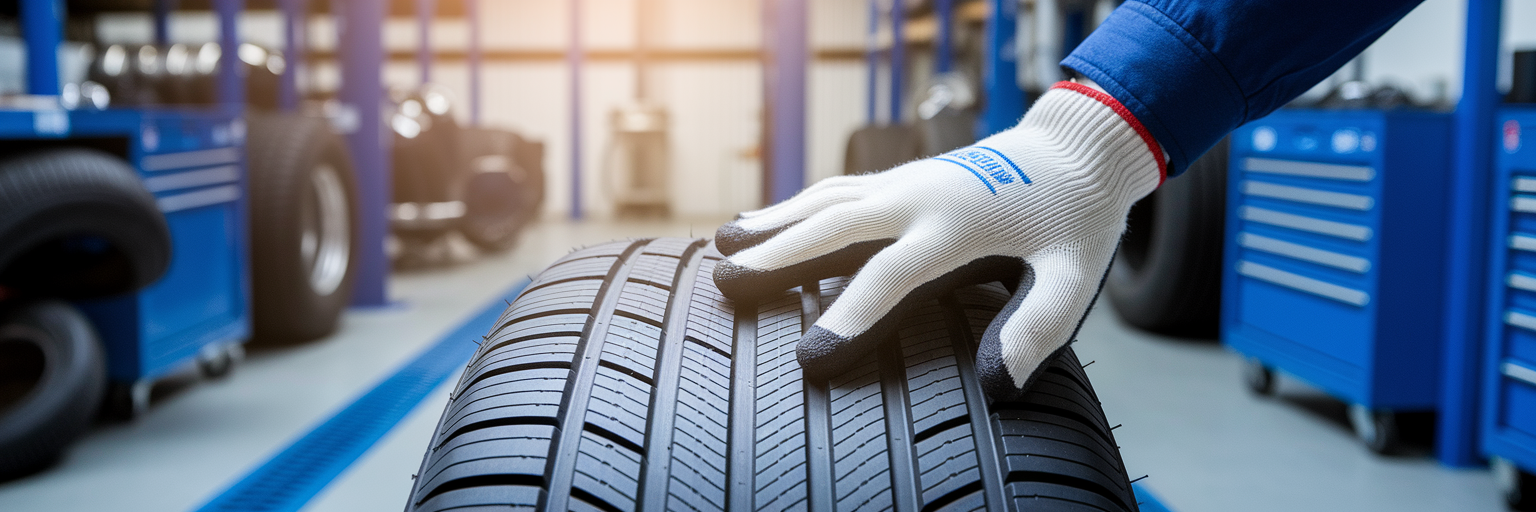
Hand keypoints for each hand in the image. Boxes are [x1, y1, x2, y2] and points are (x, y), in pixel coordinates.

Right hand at [713, 82, 1164, 399]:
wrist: (1074, 150)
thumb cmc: (1074, 220)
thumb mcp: (1071, 277)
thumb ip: (1038, 327)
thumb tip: (999, 385)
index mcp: (958, 225)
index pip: (890, 277)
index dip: (849, 319)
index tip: (809, 358)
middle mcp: (920, 197)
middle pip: (835, 226)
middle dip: (779, 258)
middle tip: (725, 284)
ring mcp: (905, 182)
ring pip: (826, 200)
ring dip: (774, 223)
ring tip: (722, 247)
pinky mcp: (899, 177)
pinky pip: (836, 190)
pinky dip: (794, 206)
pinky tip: (764, 222)